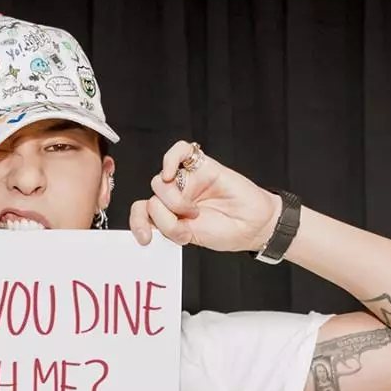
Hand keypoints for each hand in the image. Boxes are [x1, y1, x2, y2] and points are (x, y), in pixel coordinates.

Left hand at [129, 140, 281, 252]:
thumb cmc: (225, 231)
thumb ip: (168, 227)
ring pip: (159, 182)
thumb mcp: (190, 237)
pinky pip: (178, 152)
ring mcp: (186, 181)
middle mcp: (174, 197)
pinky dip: (170, 159)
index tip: (146, 239)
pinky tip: (171, 172)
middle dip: (164, 217)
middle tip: (186, 223)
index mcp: (169, 215)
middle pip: (150, 199)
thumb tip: (151, 217)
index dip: (138, 223)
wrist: (252, 224)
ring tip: (195, 211)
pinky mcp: (201, 165)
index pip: (142, 212)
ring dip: (175, 200)